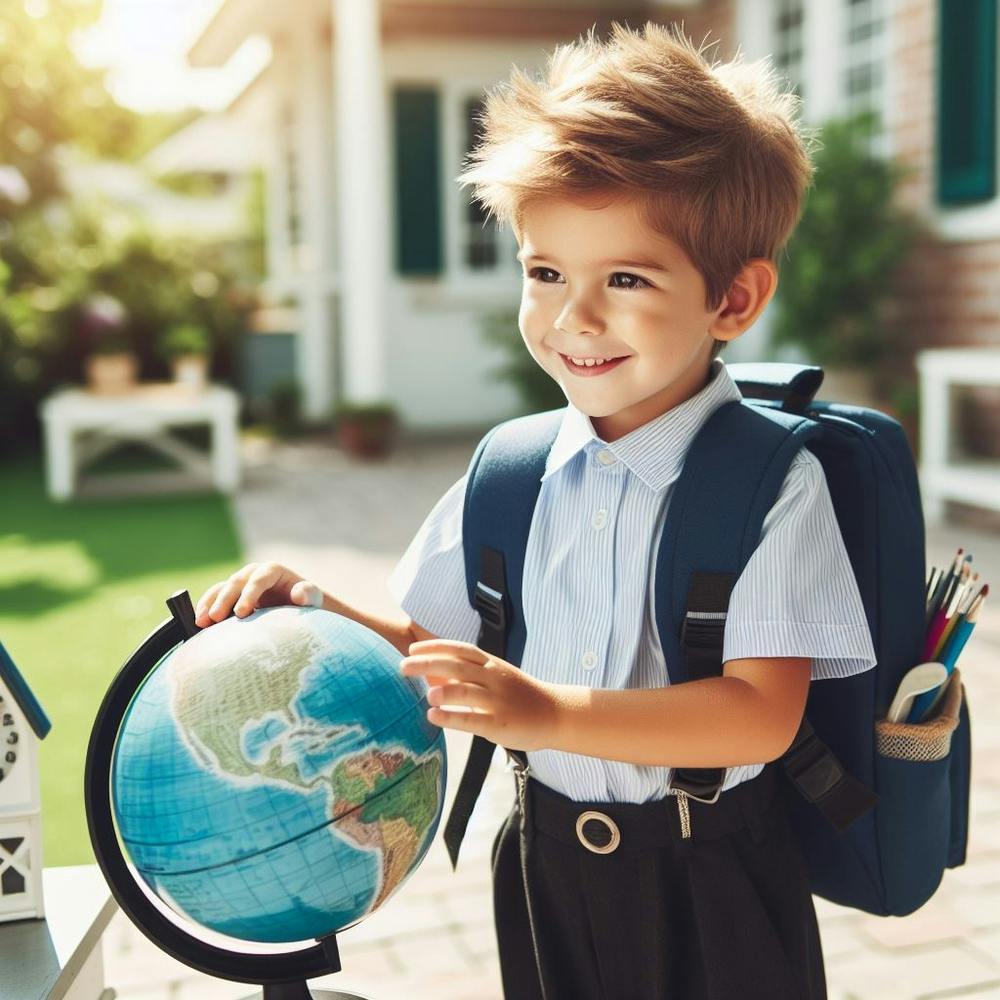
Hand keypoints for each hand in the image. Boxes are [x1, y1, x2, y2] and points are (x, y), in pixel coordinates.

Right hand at [194, 562, 323, 627]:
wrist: (295, 606)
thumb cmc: (305, 601)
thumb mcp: (311, 597)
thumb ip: (308, 594)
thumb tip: (300, 594)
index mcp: (272, 571)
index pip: (258, 581)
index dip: (249, 595)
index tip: (242, 613)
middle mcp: (252, 573)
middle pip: (235, 583)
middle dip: (224, 600)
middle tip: (215, 619)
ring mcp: (239, 583)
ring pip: (220, 589)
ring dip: (209, 604)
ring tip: (200, 622)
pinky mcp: (231, 594)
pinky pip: (214, 597)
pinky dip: (205, 608)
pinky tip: (199, 622)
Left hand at [400, 639, 560, 751]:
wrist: (555, 713)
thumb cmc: (519, 696)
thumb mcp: (496, 677)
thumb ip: (468, 675)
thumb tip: (431, 675)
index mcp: (491, 664)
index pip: (460, 649)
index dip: (435, 647)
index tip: (412, 649)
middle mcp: (493, 678)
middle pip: (457, 665)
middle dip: (428, 664)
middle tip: (403, 667)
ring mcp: (497, 700)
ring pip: (466, 690)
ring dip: (443, 690)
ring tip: (425, 693)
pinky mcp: (500, 724)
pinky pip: (472, 719)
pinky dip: (451, 717)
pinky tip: (433, 716)